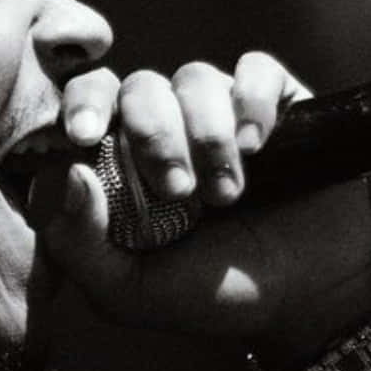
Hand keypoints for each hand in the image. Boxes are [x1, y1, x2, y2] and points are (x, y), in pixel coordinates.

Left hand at [33, 53, 370, 366]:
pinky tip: (259, 146)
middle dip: (154, 133)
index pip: (84, 105)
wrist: (308, 300)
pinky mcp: (276, 105)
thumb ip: (78, 245)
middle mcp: (167, 128)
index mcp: (119, 164)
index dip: (80, 106)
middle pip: (138, 87)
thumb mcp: (129, 292)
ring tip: (227, 196)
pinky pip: (255, 69)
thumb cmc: (210, 296)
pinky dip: (253, 101)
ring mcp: (220, 113)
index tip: (85, 135)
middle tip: (179, 190)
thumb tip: (62, 174)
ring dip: (209, 136)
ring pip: (195, 78)